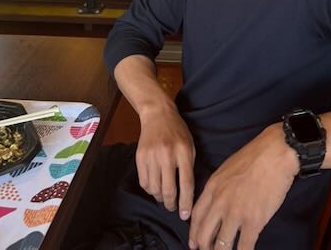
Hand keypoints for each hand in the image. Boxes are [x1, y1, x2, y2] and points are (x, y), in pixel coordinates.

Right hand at [136, 104, 195, 219]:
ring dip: (160, 198)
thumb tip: (187, 193)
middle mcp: (167, 154)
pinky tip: (155, 187)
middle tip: (173, 208)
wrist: (158, 114)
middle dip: (171, 205)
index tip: (185, 215)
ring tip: (164, 197)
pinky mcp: (140, 157)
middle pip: (168, 190)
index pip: (186, 183)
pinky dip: (149, 190)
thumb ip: (189, 166)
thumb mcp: (190, 145)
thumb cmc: (178, 131)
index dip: (186, 203)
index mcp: (183, 152)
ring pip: (154, 189)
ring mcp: (151, 156)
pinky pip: (144, 182)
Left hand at [188, 123, 298, 249]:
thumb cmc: (254, 156)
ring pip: (221, 245)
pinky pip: (244, 247)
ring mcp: (236, 213)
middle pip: (205, 234)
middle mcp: (220, 202)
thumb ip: (219, 186)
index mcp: (213, 187)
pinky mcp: (254, 222)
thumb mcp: (227, 167)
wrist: (275, 153)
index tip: (194, 244)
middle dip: (205, 248)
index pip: (197, 216)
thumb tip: (217, 201)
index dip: (194, 233)